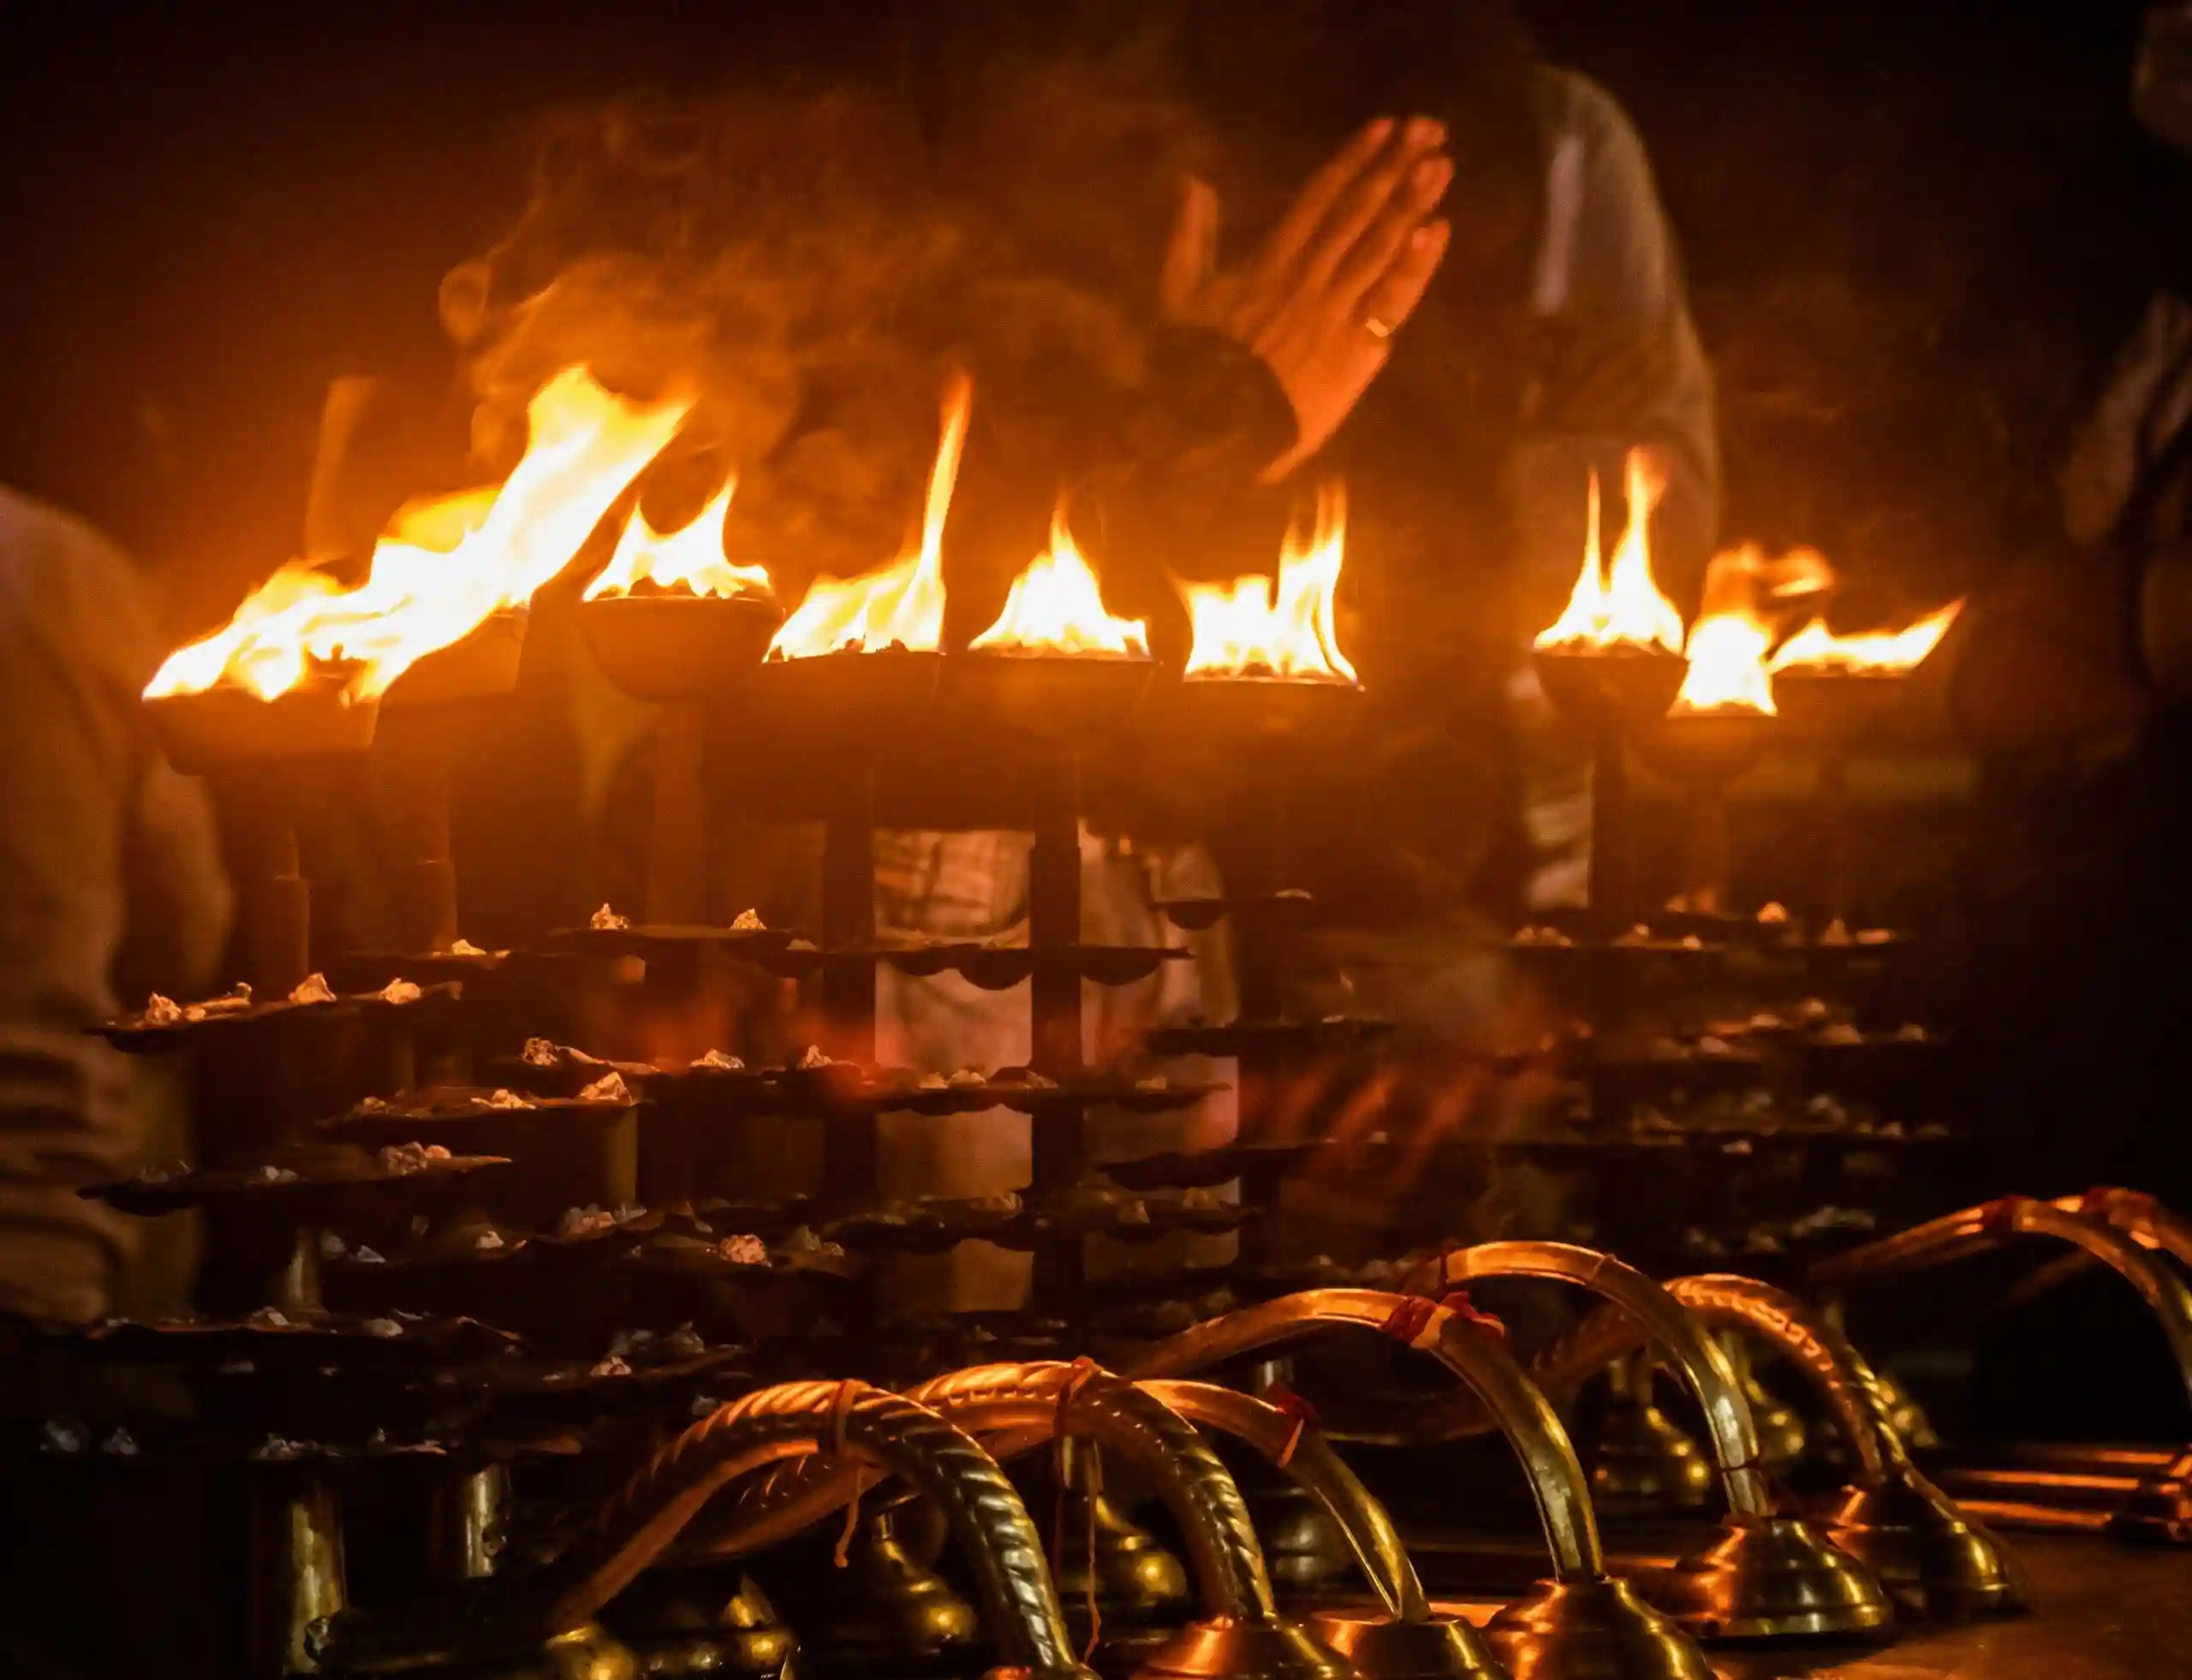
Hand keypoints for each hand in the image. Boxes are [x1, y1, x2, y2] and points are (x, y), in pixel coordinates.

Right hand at [1160, 116, 1454, 480]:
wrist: (1213, 429)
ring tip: (1440, 165)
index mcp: (1268, 262)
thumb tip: (1192, 181)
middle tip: (1429, 130)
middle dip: (1393, 169)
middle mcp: (1308, 278)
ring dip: (1411, 203)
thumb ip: (1188, 235)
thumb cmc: (1193, 366)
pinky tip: (1437, 231)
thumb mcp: (1178, 294)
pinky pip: (1390, 303)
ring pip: (1378, 248)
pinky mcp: (1355, 352)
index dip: (1353, 159)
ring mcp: (1335, 313)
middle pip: (1357, 214)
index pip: (1317, 198)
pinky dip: (1414, 267)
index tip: (1384, 126)